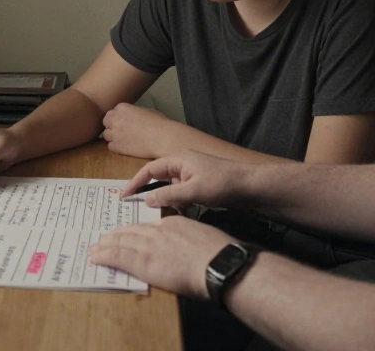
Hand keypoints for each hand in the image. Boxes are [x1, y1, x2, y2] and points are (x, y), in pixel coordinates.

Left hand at [89, 216, 235, 298]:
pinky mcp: (144, 262)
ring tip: (95, 248)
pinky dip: (104, 256)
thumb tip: (189, 250)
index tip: (128, 234)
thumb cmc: (220, 255)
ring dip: (105, 245)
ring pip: (121, 242)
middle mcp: (158, 231)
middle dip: (116, 236)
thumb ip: (190, 239)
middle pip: (131, 232)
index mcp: (173, 224)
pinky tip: (95, 257)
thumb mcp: (203, 237)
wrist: (220, 264)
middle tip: (104, 238)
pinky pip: (118, 257)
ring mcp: (149, 246)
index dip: (134, 231)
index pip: (148, 227)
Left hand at [102, 103, 184, 158]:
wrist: (162, 138)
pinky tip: (125, 148)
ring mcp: (114, 133)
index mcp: (122, 108)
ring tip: (123, 140)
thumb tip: (132, 117)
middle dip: (112, 125)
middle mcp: (115, 119)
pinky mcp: (116, 147)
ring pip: (106, 135)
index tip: (124, 122)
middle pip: (106, 122)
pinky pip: (110, 147)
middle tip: (121, 131)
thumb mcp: (145, 111)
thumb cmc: (159, 123)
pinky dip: (116, 147)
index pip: (113, 112)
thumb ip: (133, 113)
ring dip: (113, 137)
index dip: (118, 118)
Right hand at [121, 151, 257, 209]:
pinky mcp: (200, 184)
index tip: (123, 195)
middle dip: (149, 193)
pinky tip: (182, 213)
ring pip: (170, 188)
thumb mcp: (193, 191)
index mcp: (178, 160)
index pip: (149, 169)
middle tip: (137, 207)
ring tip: (162, 214)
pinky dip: (178, 203)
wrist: (250, 185)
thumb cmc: (222, 184)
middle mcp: (183, 165)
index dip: (135, 182)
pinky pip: (181, 193)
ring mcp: (192, 175)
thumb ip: (168, 195)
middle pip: (158, 178)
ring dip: (166, 200)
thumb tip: (147, 200)